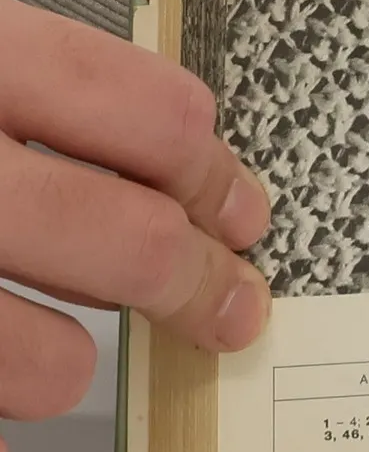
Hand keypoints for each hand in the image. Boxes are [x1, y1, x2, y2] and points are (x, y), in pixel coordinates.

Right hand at [0, 0, 270, 451]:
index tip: (245, 212)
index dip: (212, 172)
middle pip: (125, 239)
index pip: (148, 114)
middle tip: (230, 304)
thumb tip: (178, 145)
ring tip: (57, 357)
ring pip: (46, 363)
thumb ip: (40, 85)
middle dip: (190, 281)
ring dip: (64, 367)